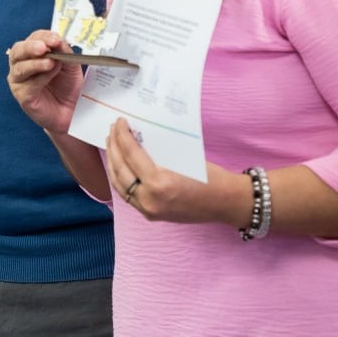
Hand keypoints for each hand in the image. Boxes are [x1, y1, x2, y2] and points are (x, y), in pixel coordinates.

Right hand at [6, 30, 83, 134]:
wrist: (72, 110)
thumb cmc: (67, 86)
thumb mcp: (70, 63)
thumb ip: (63, 50)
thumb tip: (58, 40)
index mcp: (32, 53)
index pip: (33, 39)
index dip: (43, 37)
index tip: (55, 38)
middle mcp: (21, 65)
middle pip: (18, 50)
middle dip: (31, 47)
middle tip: (44, 48)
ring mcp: (19, 81)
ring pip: (20, 67)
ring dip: (36, 63)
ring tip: (50, 63)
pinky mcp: (22, 95)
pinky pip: (27, 85)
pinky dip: (39, 78)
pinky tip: (50, 77)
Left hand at [104, 118, 245, 225]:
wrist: (225, 203)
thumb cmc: (210, 177)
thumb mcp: (183, 158)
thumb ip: (157, 152)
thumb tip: (137, 136)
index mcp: (159, 182)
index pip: (131, 154)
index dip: (122, 135)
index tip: (119, 122)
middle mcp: (150, 199)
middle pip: (120, 170)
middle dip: (113, 147)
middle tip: (112, 131)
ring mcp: (148, 210)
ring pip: (119, 184)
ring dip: (113, 163)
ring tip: (111, 146)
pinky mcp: (150, 215)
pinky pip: (128, 195)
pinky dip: (121, 178)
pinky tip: (119, 166)